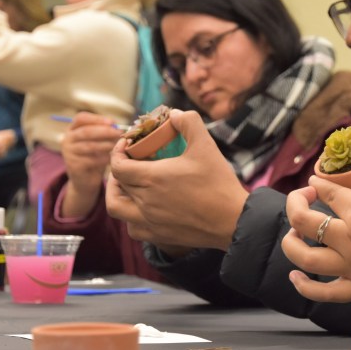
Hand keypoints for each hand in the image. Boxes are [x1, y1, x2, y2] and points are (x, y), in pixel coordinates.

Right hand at [59, 113, 121, 216]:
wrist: (85, 180)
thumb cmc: (94, 156)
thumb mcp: (98, 141)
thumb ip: (104, 132)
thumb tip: (116, 125)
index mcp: (72, 129)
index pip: (81, 118)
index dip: (97, 118)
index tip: (112, 122)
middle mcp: (67, 139)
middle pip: (86, 131)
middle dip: (104, 131)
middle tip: (118, 133)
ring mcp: (68, 153)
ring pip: (89, 146)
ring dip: (106, 145)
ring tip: (117, 147)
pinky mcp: (73, 166)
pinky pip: (91, 160)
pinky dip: (103, 158)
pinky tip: (111, 159)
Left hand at [105, 109, 248, 249]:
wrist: (234, 220)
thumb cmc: (219, 183)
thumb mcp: (206, 145)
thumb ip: (188, 122)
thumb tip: (174, 114)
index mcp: (152, 178)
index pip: (117, 166)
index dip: (117, 153)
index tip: (127, 146)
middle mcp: (145, 201)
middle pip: (117, 184)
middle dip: (119, 170)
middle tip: (130, 162)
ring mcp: (150, 221)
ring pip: (117, 208)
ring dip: (118, 195)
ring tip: (129, 186)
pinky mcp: (159, 236)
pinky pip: (132, 228)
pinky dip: (130, 217)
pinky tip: (142, 209)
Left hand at [281, 150, 350, 316]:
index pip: (329, 193)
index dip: (318, 184)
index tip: (315, 182)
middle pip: (304, 221)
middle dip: (295, 205)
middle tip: (300, 199)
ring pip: (304, 257)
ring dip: (291, 243)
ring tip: (292, 234)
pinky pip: (320, 293)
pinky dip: (303, 286)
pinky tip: (296, 277)